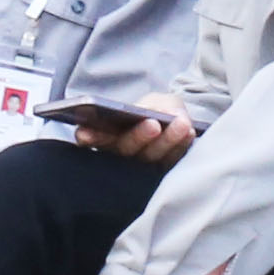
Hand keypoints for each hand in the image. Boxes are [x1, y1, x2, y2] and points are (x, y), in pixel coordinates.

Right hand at [79, 96, 196, 165]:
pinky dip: (181, 147)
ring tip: (182, 125)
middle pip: (125, 149)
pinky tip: (190, 132)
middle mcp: (121, 155)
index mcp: (109, 135)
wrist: (178, 123)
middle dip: (139, 135)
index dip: (88, 137)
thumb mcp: (156, 100)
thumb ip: (159, 104)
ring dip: (167, 140)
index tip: (84, 133)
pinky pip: (171, 163)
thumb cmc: (157, 110)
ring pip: (151, 158)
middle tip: (153, 124)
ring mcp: (142, 168)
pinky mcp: (163, 174)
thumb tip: (169, 116)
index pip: (93, 138)